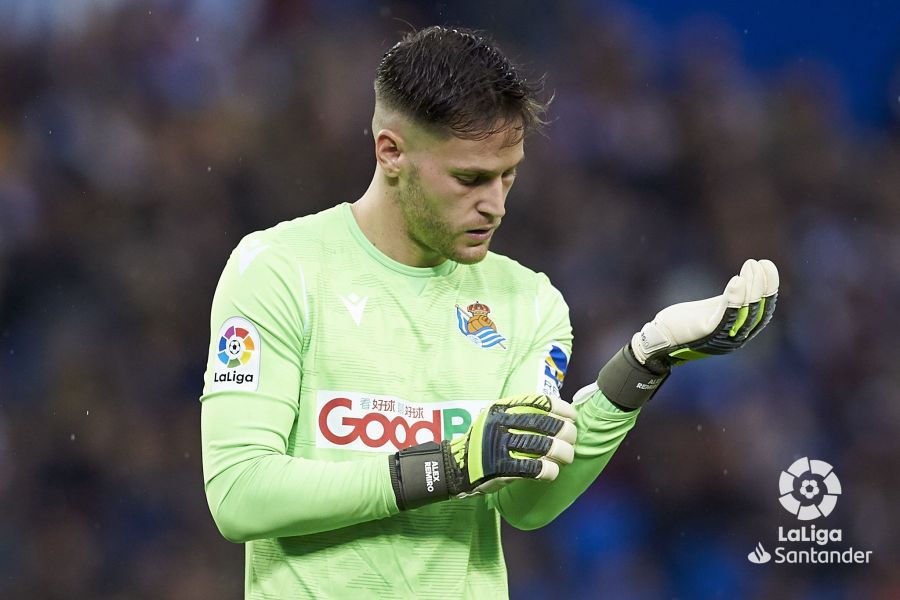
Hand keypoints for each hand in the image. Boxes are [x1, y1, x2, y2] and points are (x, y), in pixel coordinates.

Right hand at [389, 395, 576, 509]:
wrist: (454, 467)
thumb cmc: (481, 443)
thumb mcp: (494, 419)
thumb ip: (518, 415)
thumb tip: (556, 417)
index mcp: (501, 408)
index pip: (538, 401)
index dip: (560, 409)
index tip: (571, 417)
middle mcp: (500, 423)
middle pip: (544, 424)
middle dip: (565, 432)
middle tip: (572, 440)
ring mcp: (499, 445)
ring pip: (542, 446)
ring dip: (561, 453)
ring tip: (567, 457)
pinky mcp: (499, 468)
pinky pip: (532, 468)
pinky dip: (548, 471)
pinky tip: (552, 473)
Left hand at [596, 259, 778, 409]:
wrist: (659, 338)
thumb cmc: (685, 322)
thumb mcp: (712, 309)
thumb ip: (729, 301)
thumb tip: (745, 280)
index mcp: (739, 332)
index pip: (764, 311)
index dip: (770, 288)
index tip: (767, 265)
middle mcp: (735, 338)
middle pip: (758, 311)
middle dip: (762, 285)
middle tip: (759, 262)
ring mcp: (721, 337)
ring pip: (745, 311)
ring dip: (752, 287)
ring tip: (751, 265)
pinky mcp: (706, 332)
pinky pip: (725, 315)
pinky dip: (734, 298)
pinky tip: (738, 280)